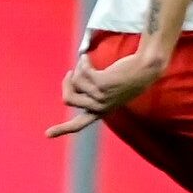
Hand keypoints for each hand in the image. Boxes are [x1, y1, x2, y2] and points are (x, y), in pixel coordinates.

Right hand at [46, 49, 167, 136]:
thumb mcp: (109, 91)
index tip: (46, 134)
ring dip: (79, 69)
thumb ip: (91, 93)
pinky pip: (81, 72)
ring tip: (88, 63)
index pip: (79, 125)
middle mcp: (100, 107)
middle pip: (68, 99)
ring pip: (75, 82)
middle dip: (66, 84)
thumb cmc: (127, 78)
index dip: (62, 129)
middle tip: (70, 73)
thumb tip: (71, 84)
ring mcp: (102, 96)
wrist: (146, 68)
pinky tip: (86, 57)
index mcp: (101, 112)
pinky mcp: (102, 84)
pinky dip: (83, 62)